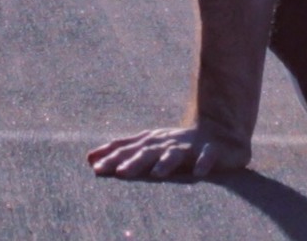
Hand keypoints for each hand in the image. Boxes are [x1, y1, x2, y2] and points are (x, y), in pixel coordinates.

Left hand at [86, 120, 252, 179]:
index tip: (94, 166)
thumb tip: (89, 160)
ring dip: (167, 163)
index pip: (129, 148)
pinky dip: (204, 163)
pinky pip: (208, 157)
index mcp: (152, 142)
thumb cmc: (177, 145)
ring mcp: (190, 146)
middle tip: (119, 172)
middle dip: (134, 161)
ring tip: (157, 175)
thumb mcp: (148, 149)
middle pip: (148, 152)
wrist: (218, 131)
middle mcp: (167, 142)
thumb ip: (121, 154)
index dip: (113, 156)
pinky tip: (199, 173)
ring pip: (176, 155)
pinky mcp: (212, 151)